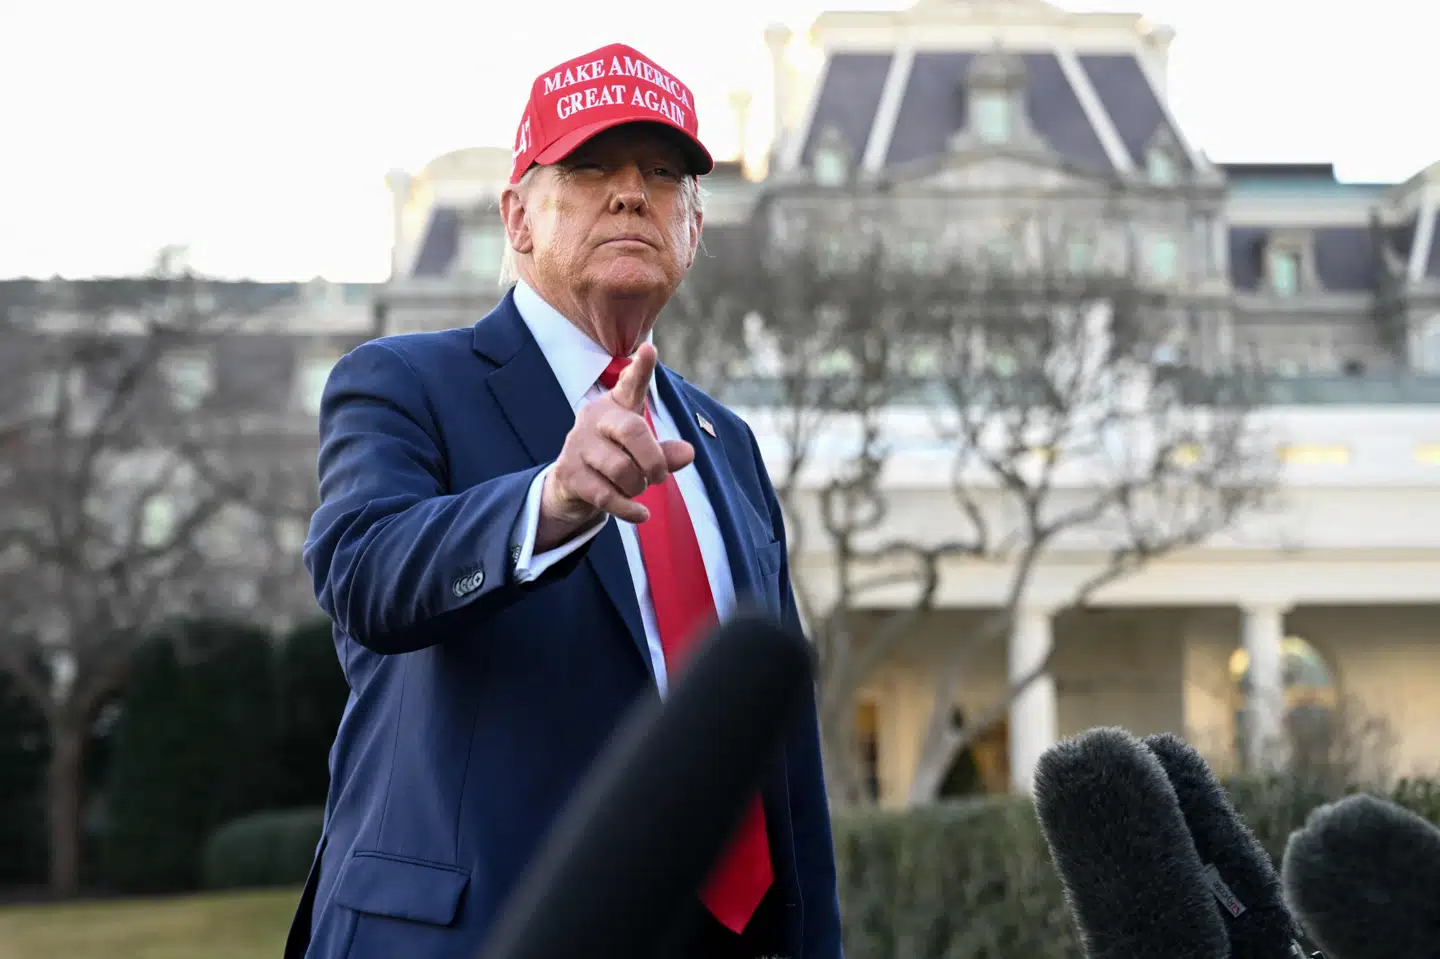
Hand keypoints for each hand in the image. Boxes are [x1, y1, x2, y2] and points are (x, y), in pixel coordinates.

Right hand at [538, 344, 694, 548]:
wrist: (572, 487)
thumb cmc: (615, 459)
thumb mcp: (642, 453)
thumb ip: (665, 452)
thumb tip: (688, 452)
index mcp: (616, 406)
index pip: (631, 385)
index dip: (641, 369)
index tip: (649, 350)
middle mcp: (595, 418)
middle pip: (634, 431)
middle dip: (655, 460)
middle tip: (659, 476)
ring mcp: (578, 444)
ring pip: (622, 469)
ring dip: (637, 486)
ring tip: (636, 488)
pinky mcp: (568, 473)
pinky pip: (607, 495)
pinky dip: (629, 509)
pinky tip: (641, 514)